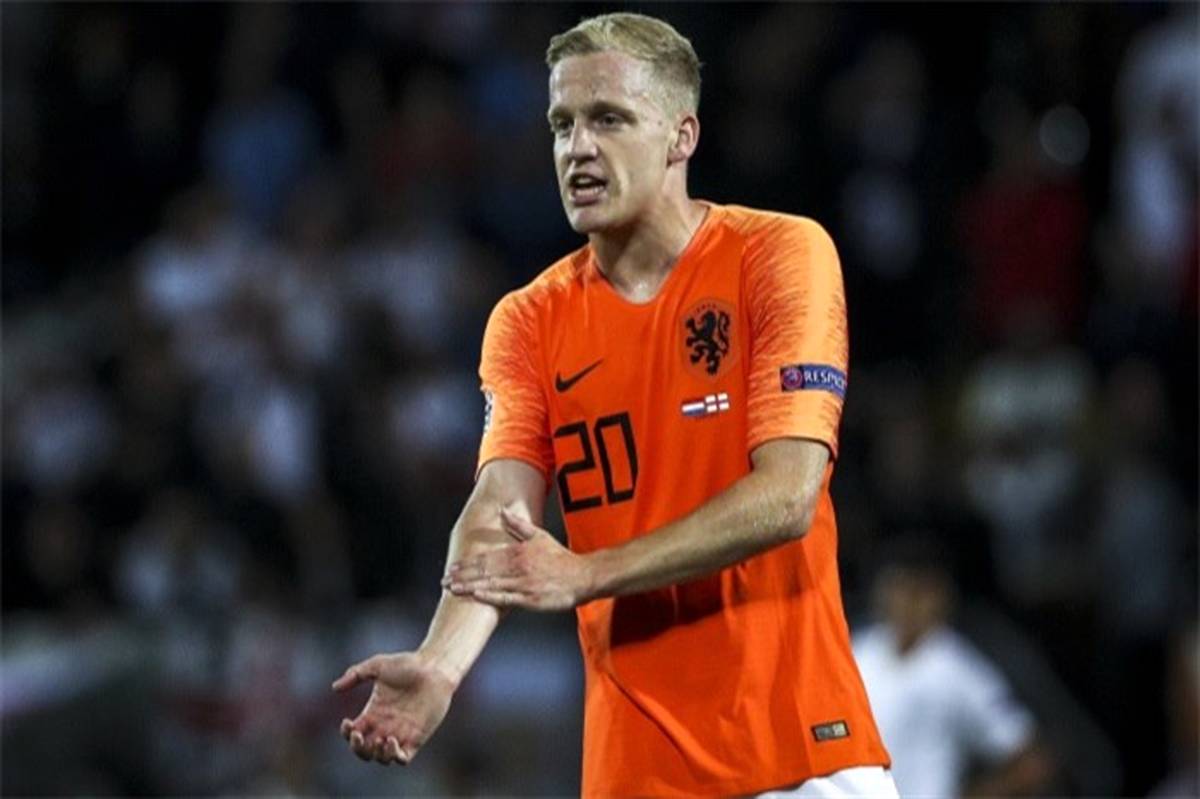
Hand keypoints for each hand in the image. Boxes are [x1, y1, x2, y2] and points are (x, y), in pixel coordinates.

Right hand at [332, 651, 456, 765]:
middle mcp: (385, 726)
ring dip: (375, 754)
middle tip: (359, 736)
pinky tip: (392, 741)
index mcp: (374, 712)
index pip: (354, 732)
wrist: (435, 667)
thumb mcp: (378, 665)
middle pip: (364, 750)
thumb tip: (335, 688)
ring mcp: (401, 733)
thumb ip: (355, 673)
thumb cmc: (409, 664)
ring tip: (380, 740)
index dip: (347, 733)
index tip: (348, 722)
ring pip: (381, 758)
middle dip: (357, 748)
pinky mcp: (417, 738)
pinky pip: (403, 758)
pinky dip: (394, 756)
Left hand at [442, 507, 594, 610]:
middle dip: (463, 576)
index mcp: (518, 552)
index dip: (468, 563)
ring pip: (491, 584)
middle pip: (485, 571)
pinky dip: (490, 596)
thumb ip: (518, 525)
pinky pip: (506, 597)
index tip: (452, 566)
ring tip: (454, 590)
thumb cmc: (559, 558)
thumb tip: (503, 510)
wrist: (581, 577)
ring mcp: (524, 583)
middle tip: (445, 580)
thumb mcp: (540, 536)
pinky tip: (476, 596)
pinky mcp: (530, 599)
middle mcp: (518, 567)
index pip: (487, 557)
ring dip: (470, 586)